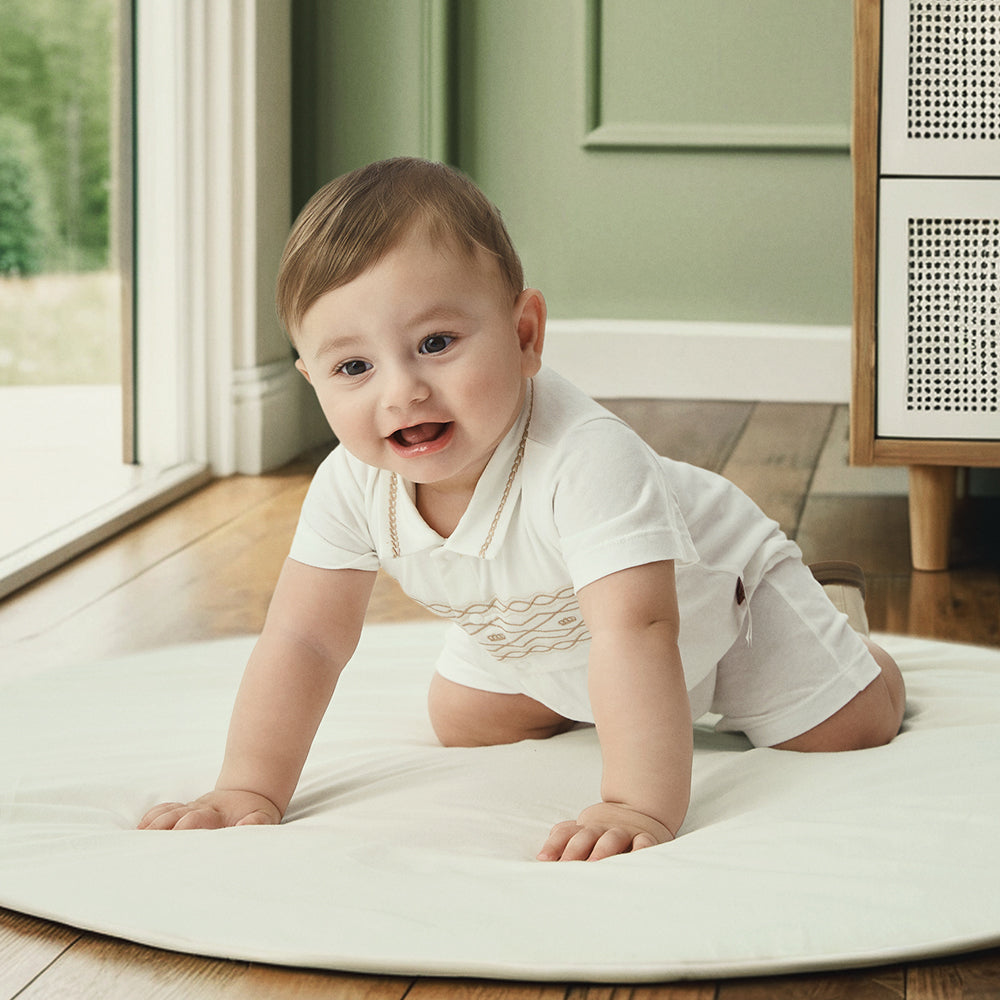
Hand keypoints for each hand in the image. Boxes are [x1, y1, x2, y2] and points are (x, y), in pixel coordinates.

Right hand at [137, 789, 281, 829]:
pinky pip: (163, 811)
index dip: (186, 826)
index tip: (176, 836)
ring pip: (166, 814)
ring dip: (151, 827)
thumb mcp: (264, 817)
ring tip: (135, 843)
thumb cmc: (255, 813)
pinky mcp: (184, 810)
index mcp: (218, 814)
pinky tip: (138, 831)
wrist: (249, 794)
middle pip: (175, 816)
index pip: (197, 819)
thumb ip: (256, 822)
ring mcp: (190, 809)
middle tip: (147, 848)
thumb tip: (242, 826)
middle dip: (162, 829)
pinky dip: (150, 819)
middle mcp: (200, 810)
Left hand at [536, 801, 673, 861]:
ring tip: (595, 864)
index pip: (565, 833)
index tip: (542, 860)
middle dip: (575, 850)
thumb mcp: (584, 832)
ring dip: (603, 850)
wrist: (640, 811)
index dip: (553, 845)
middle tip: (566, 867)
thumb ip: (564, 840)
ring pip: (613, 838)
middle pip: (586, 836)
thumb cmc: (604, 831)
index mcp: (585, 829)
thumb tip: (540, 858)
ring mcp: (625, 832)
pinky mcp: (646, 837)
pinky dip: (641, 849)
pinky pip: (644, 842)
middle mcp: (603, 828)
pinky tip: (636, 859)